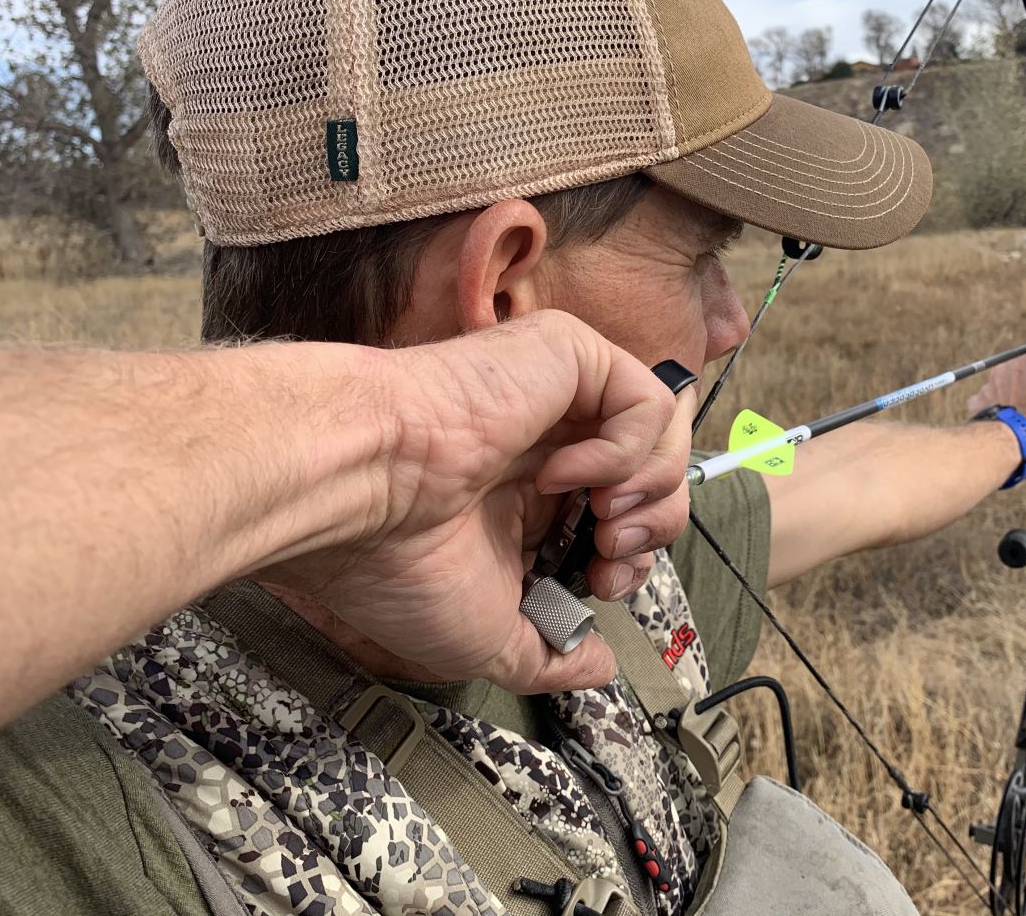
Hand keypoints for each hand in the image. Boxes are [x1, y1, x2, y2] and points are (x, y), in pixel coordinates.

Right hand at [256, 310, 691, 694]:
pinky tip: (564, 474)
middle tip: (607, 553)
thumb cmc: (400, 565)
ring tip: (598, 514)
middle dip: (654, 528)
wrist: (359, 494)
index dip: (633, 559)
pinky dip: (627, 448)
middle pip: (658, 476)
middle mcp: (552, 444)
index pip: (625, 519)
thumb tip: (602, 669)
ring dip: (650, 490)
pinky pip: (647, 399)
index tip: (599, 585)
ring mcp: (560, 396)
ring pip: (666, 433)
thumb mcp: (488, 637)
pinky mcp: (565, 354)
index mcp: (531, 501)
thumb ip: (551, 656)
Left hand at [967, 351, 1025, 452]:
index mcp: (1025, 362)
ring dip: (1015, 401)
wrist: (1012, 445)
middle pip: (1023, 376)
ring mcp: (986, 389)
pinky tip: (1011, 424)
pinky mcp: (976, 408)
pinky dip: (999, 414)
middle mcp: (1002, 371)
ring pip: (1005, 391)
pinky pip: (989, 406)